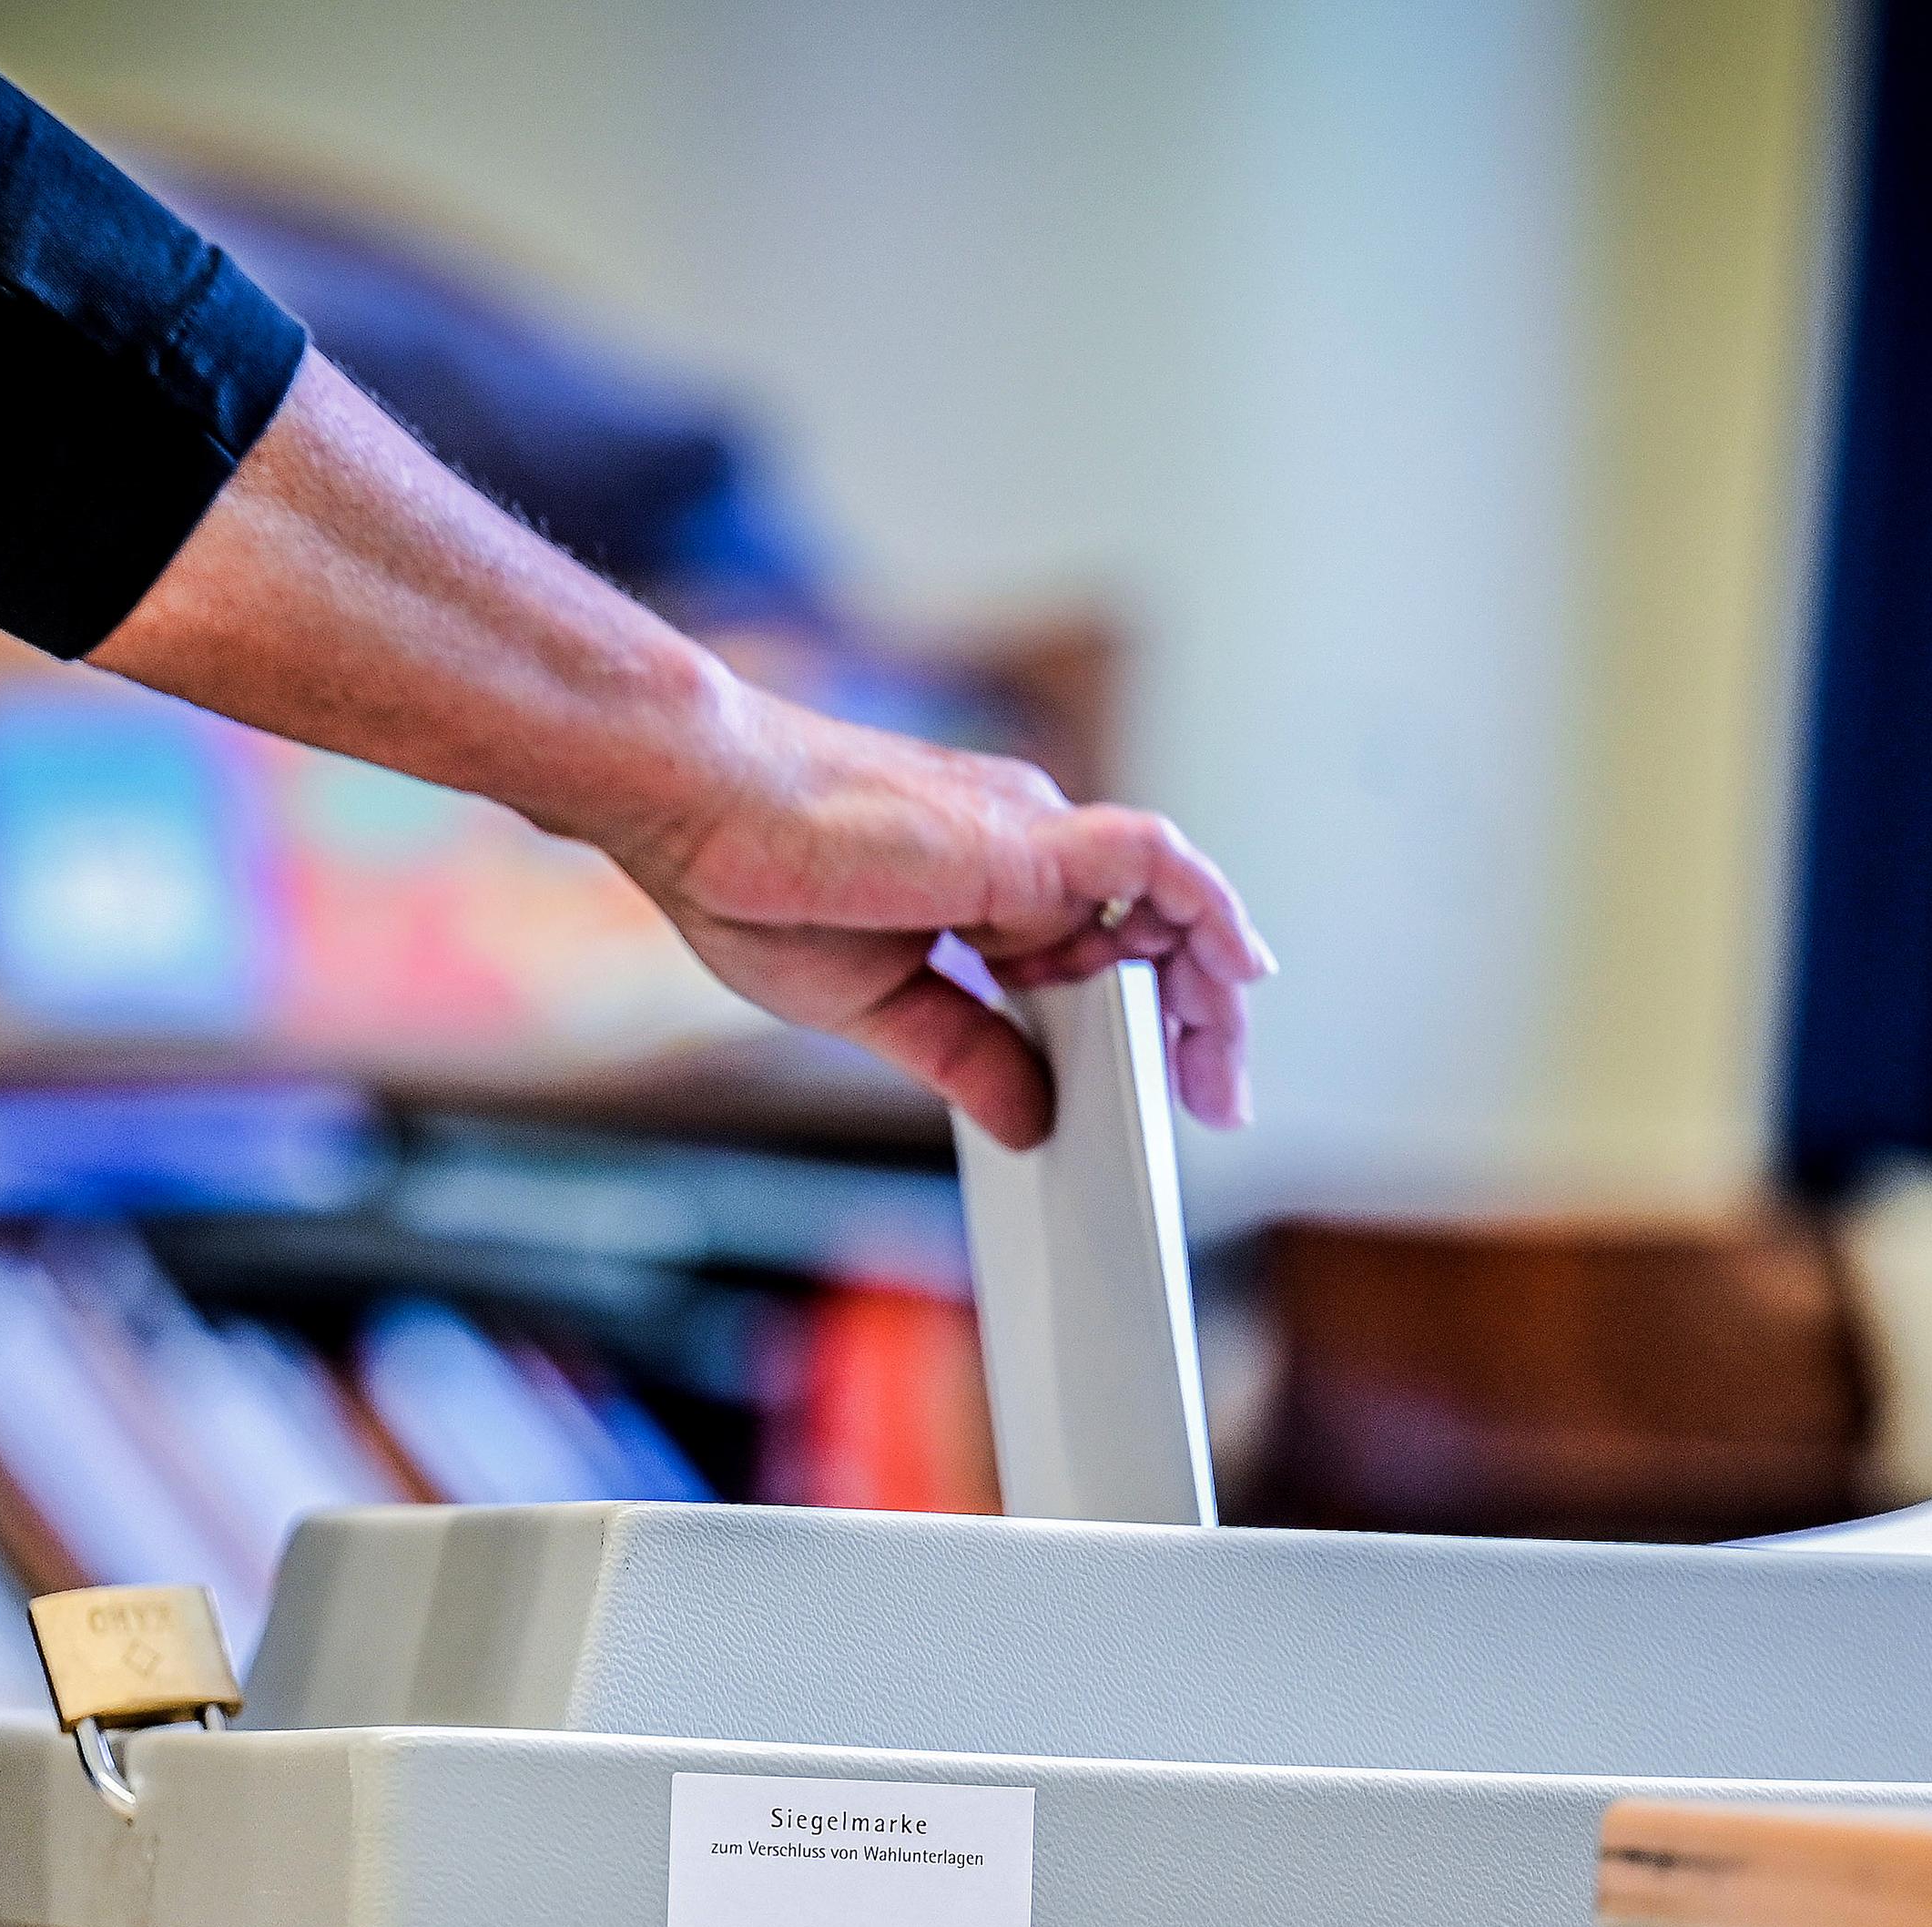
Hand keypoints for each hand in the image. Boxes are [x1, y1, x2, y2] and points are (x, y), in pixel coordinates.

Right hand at [93, 356, 1272, 1149]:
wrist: (694, 805)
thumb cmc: (750, 878)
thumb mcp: (878, 1008)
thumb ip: (966, 1053)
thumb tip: (1031, 1116)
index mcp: (990, 888)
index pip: (1102, 953)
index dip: (1147, 1020)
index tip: (1173, 1093)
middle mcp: (1027, 852)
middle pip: (1153, 928)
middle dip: (1202, 1018)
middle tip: (1221, 1099)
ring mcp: (1033, 838)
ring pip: (1170, 898)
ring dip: (1216, 983)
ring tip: (1226, 1068)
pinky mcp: (1027, 836)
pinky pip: (1157, 863)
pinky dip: (1209, 915)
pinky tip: (1237, 973)